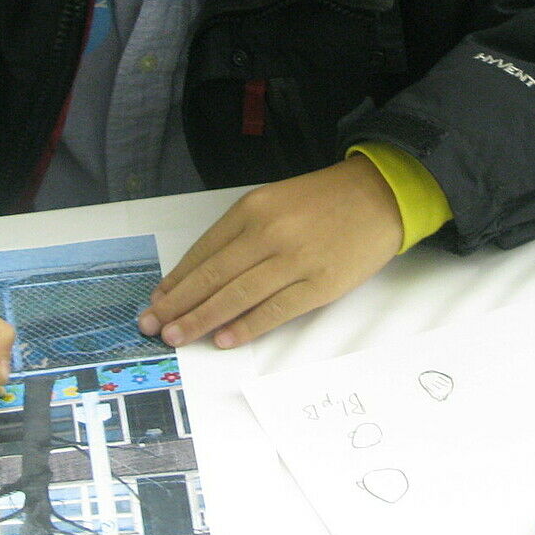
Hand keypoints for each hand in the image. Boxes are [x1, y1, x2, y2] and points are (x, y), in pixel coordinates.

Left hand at [140, 156, 402, 348]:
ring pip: (236, 296)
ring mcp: (294, 260)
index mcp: (253, 209)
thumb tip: (206, 274)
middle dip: (178, 305)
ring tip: (177, 337)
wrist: (381, 195)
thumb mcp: (275, 201)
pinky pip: (274, 310)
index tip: (158, 301)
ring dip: (202, 320)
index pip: (203, 251)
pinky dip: (246, 327)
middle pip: (212, 277)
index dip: (177, 280)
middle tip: (154, 326)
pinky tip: (224, 339)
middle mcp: (268, 233)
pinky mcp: (319, 285)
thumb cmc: (325, 200)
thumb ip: (243, 232)